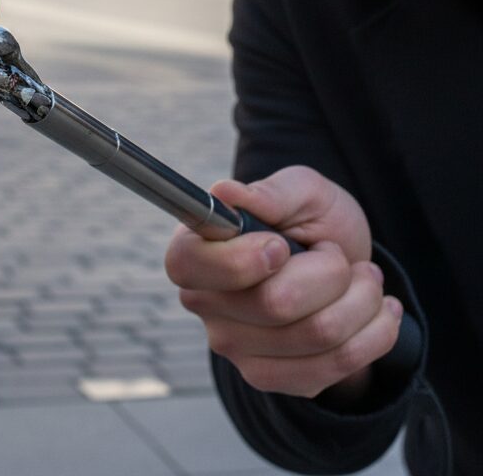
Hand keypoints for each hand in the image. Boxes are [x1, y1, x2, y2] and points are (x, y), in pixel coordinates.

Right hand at [164, 166, 403, 399]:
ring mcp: (233, 345)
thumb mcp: (301, 191)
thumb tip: (224, 193)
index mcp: (194, 250)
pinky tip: (375, 312)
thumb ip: (270, 194)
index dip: (243, 259)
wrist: (343, 266)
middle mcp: (203, 302)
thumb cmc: (311, 219)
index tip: (281, 245)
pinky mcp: (268, 377)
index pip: (192, 266)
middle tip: (338, 256)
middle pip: (275, 304)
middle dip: (331, 273)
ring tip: (366, 279)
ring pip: (317, 335)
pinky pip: (336, 366)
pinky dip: (373, 334)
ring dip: (362, 301)